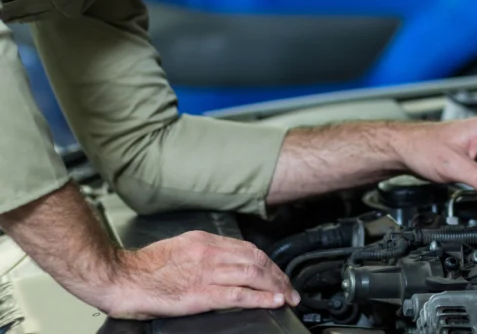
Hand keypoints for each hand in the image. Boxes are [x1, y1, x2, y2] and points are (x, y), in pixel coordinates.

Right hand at [97, 231, 298, 318]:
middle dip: (278, 275)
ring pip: (253, 274)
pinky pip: (238, 294)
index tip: (278, 273)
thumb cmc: (144, 268)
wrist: (120, 277)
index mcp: (205, 240)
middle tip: (291, 288)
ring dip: (276, 286)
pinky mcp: (200, 294)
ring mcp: (207, 272)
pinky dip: (260, 297)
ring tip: (288, 296)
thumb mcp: (179, 248)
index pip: (248, 248)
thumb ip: (203, 253)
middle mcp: (210, 252)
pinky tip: (273, 301)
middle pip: (256, 260)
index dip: (268, 262)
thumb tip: (223, 261)